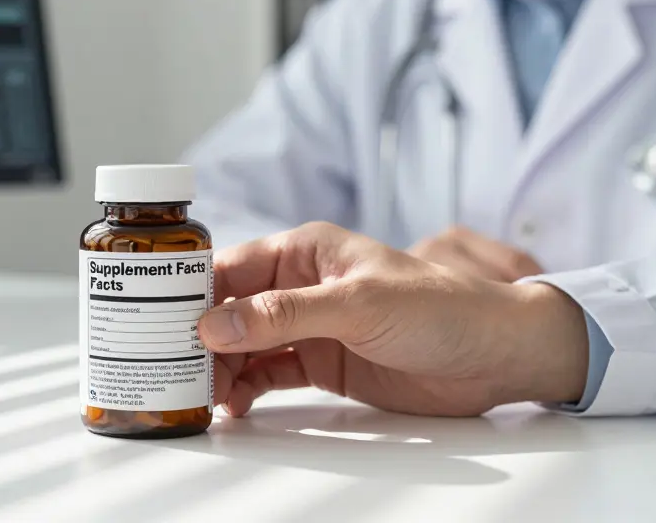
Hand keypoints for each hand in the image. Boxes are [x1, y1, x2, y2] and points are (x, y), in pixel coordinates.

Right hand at [198, 223, 587, 417]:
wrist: (496, 355)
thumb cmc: (441, 308)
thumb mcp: (358, 304)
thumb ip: (284, 315)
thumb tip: (215, 325)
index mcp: (306, 251)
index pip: (232, 266)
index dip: (193, 291)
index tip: (159, 319)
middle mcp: (300, 286)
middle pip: (230, 309)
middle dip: (199, 337)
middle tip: (175, 367)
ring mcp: (308, 326)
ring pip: (243, 345)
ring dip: (219, 367)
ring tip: (200, 392)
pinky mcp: (321, 363)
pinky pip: (267, 374)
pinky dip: (245, 388)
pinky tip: (231, 403)